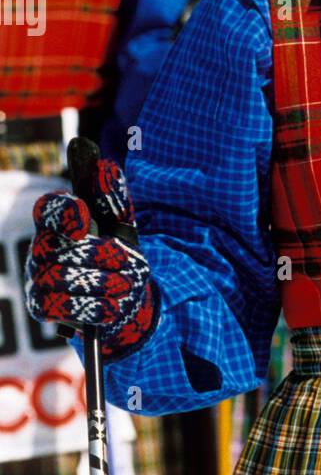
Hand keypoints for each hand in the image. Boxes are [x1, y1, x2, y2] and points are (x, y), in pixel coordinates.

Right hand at [25, 158, 158, 360]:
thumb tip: (105, 167)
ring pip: (64, 278)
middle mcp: (41, 246)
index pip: (50, 208)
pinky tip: (112, 307)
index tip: (84, 218)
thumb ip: (115, 197)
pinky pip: (63, 306)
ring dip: (103, 283)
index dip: (64, 212)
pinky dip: (94, 307)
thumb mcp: (123, 224)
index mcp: (58, 222)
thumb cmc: (117, 252)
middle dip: (102, 256)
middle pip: (63, 247)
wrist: (123, 296)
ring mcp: (37, 277)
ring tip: (125, 285)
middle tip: (129, 263)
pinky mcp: (42, 306)